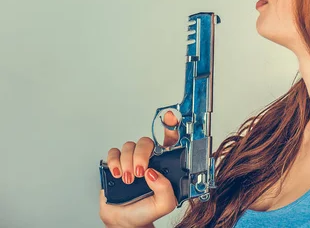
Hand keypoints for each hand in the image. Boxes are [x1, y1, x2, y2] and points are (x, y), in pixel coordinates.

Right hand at [99, 111, 179, 227]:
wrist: (124, 221)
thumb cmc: (146, 211)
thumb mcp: (164, 204)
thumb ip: (166, 189)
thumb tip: (154, 173)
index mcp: (164, 165)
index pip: (170, 141)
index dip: (171, 126)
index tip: (170, 117)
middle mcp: (148, 159)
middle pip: (145, 141)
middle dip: (141, 155)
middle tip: (140, 171)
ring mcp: (131, 161)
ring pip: (129, 146)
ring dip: (127, 162)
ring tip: (129, 179)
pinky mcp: (116, 165)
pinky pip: (113, 153)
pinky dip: (114, 162)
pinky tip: (118, 174)